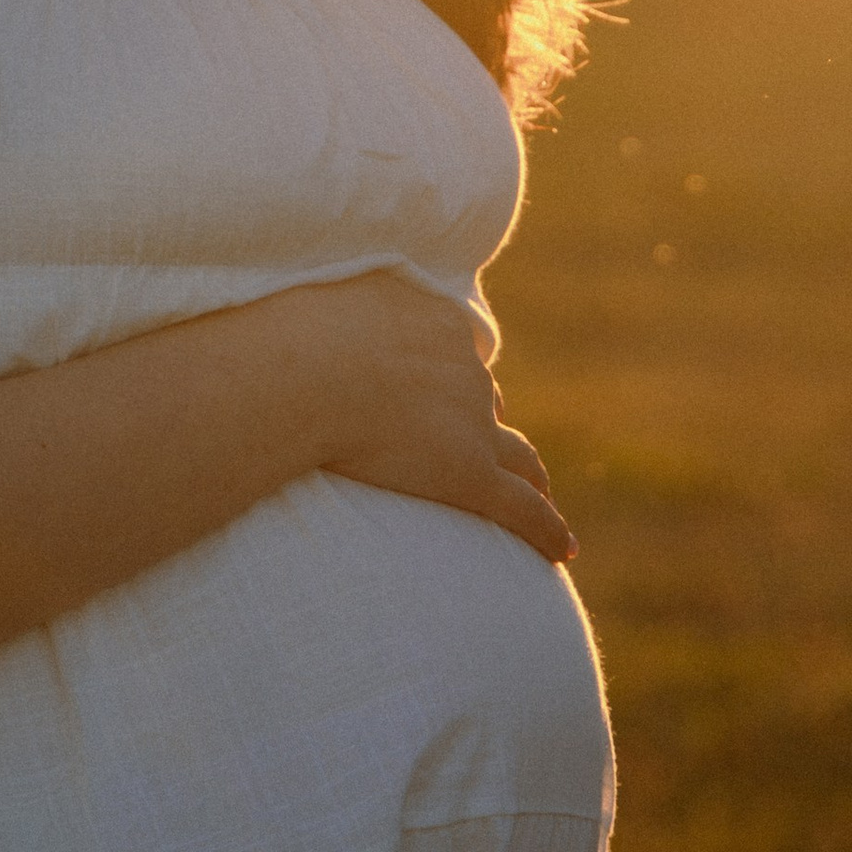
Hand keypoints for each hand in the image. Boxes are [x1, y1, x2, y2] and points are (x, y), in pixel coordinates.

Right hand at [271, 270, 576, 567]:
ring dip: (528, 473)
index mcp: (432, 322)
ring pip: (515, 454)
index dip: (449, 371)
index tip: (441, 386)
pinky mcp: (470, 475)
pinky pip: (521, 508)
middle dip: (485, 421)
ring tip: (537, 491)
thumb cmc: (288, 334)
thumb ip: (328, 307)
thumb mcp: (312, 300)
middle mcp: (463, 370)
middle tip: (481, 443)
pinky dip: (546, 529)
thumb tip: (301, 310)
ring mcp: (472, 424)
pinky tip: (563, 551)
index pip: (453, 350)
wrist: (303, 371)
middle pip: (484, 400)